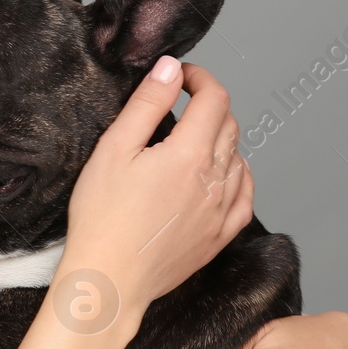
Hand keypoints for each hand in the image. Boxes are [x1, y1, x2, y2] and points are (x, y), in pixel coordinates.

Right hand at [60, 59, 254, 316]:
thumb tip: (170, 69)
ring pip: (238, 157)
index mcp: (190, 154)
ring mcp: (221, 211)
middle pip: (229, 125)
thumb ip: (147, 104)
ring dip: (220, 137)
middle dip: (208, 105)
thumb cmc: (103, 218)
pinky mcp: (219, 236)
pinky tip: (221, 174)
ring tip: (192, 138)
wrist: (110, 279)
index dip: (200, 78)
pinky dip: (237, 175)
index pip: (214, 98)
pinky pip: (245, 195)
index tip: (181, 77)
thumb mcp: (114, 149)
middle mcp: (215, 180)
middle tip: (180, 103)